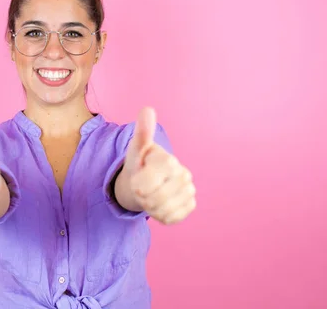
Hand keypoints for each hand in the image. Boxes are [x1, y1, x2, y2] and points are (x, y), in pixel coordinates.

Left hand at [123, 107, 196, 224]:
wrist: (145, 181)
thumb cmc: (139, 162)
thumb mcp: (136, 147)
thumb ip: (142, 131)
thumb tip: (147, 109)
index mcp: (170, 161)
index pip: (151, 181)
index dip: (140, 184)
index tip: (137, 177)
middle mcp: (184, 175)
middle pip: (156, 198)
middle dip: (142, 197)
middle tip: (141, 188)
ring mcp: (189, 191)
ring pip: (163, 210)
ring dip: (150, 207)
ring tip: (149, 196)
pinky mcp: (190, 206)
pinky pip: (171, 218)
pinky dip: (160, 215)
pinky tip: (159, 204)